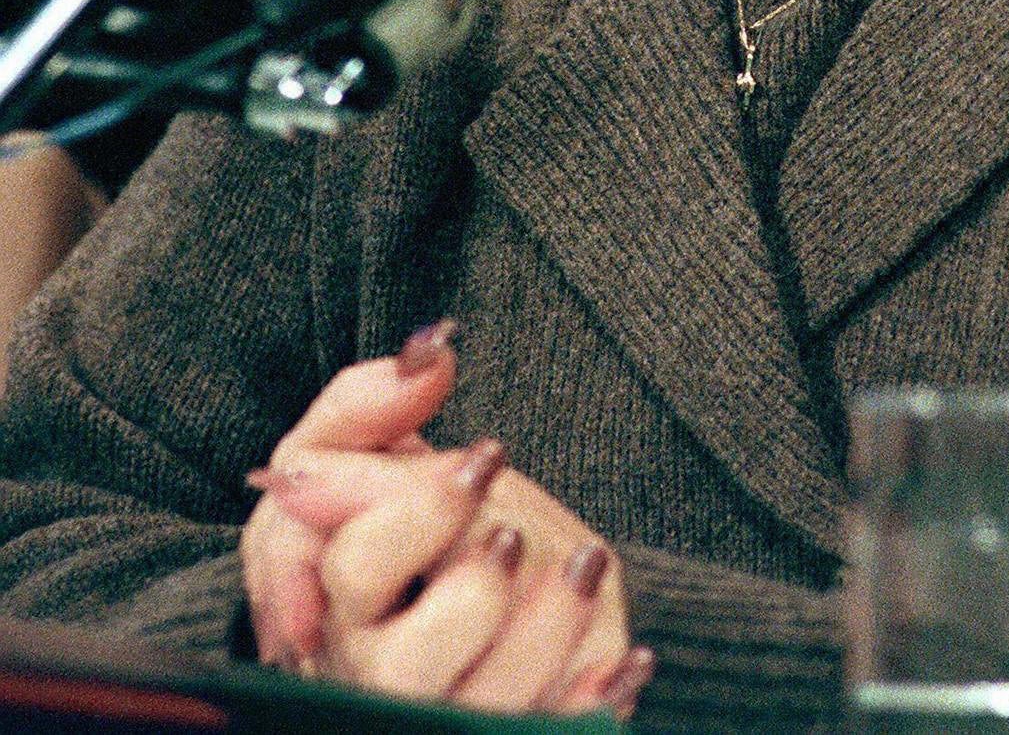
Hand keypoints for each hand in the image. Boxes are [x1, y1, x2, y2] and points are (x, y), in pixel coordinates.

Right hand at [239, 322, 651, 716]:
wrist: (469, 582)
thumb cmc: (402, 522)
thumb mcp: (361, 452)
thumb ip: (371, 401)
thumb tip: (432, 353)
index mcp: (338, 604)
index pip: (357, 567)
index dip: (421, 509)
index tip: (483, 457)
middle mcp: (381, 679)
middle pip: (407, 666)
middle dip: (474, 593)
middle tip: (515, 535)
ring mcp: (448, 717)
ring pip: (489, 712)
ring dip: (550, 633)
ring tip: (588, 565)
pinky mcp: (515, 731)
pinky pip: (554, 731)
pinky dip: (597, 701)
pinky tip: (629, 661)